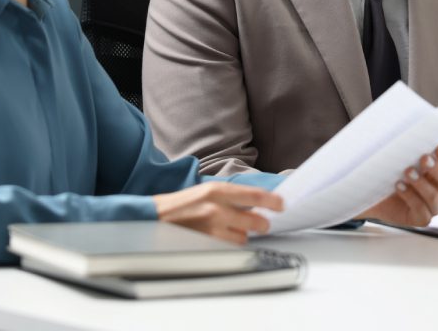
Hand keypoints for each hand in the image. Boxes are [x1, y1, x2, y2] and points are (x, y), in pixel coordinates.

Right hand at [153, 182, 283, 244]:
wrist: (156, 217)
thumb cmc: (183, 204)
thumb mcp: (208, 190)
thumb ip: (232, 196)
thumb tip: (257, 202)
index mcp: (218, 191)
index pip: (255, 196)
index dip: (273, 202)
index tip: (281, 205)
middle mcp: (217, 209)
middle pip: (256, 221)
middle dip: (263, 224)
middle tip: (262, 223)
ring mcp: (211, 229)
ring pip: (244, 238)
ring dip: (243, 235)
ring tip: (234, 229)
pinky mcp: (206, 244)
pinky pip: (229, 248)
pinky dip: (230, 244)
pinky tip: (223, 237)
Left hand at [362, 146, 437, 225]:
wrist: (373, 191)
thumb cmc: (393, 170)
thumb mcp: (406, 151)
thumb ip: (422, 137)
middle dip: (436, 169)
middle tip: (423, 158)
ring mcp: (433, 206)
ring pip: (434, 196)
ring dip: (422, 183)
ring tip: (408, 171)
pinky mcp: (421, 219)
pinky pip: (422, 211)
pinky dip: (411, 197)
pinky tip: (399, 186)